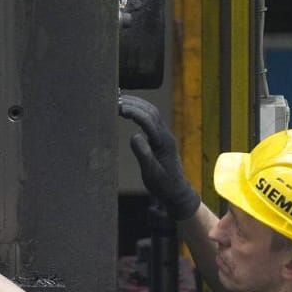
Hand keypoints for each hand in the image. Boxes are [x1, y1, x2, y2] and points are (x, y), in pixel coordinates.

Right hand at [118, 95, 200, 219]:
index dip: (133, 112)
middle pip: (151, 111)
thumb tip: (134, 136)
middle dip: (133, 103)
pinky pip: (151, 118)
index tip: (119, 107)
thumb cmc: (164, 185)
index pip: (148, 120)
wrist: (176, 192)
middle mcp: (165, 135)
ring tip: (119, 99)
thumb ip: (144, 155)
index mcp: (164, 142)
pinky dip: (140, 111)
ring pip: (152, 112)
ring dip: (137, 104)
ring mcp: (165, 135)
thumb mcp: (151, 174)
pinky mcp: (161, 138)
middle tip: (115, 99)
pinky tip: (129, 110)